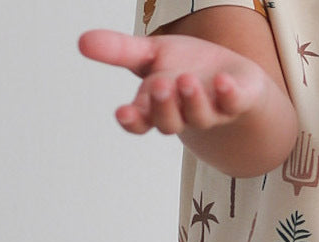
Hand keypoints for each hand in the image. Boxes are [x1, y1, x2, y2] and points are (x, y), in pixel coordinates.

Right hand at [78, 28, 274, 136]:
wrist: (231, 79)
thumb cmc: (184, 68)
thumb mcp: (149, 55)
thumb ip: (120, 51)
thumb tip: (81, 42)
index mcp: (157, 106)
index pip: (140, 120)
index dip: (132, 120)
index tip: (123, 113)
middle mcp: (182, 114)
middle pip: (169, 122)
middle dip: (163, 106)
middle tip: (161, 86)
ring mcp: (211, 112)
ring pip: (200, 117)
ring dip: (192, 100)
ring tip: (187, 81)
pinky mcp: (237, 103)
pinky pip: (233, 104)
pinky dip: (229, 93)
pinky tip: (223, 81)